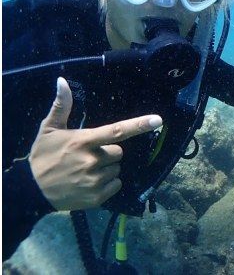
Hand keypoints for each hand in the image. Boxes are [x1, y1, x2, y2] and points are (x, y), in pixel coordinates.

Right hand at [29, 78, 162, 210]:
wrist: (29, 191)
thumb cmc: (43, 156)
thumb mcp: (49, 129)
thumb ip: (61, 106)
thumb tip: (62, 81)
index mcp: (84, 141)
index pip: (116, 131)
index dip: (139, 125)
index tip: (158, 120)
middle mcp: (92, 161)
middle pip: (119, 152)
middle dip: (108, 153)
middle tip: (88, 157)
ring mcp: (95, 180)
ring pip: (116, 169)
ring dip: (106, 169)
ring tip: (85, 171)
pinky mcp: (96, 197)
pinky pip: (115, 185)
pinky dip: (107, 185)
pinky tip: (89, 183)